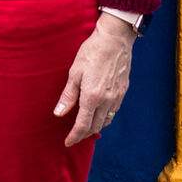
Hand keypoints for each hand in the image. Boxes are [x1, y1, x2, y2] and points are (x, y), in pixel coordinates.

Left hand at [53, 13, 137, 146]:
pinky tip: (99, 113)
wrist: (115, 39)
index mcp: (92, 97)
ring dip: (95, 127)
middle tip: (74, 136)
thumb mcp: (75, 72)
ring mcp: (117, 97)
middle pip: (95, 126)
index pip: (83, 125)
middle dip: (84, 134)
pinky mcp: (123, 91)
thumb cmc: (92, 52)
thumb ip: (68, 96)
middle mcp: (106, 100)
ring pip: (106, 121)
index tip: (68, 142)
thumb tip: (59, 113)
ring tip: (86, 127)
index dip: (74, 136)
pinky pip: (114, 112)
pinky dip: (105, 118)